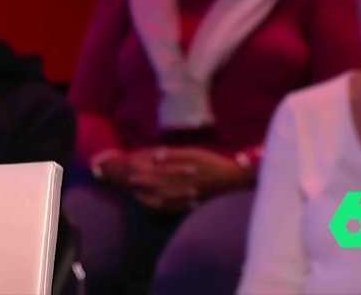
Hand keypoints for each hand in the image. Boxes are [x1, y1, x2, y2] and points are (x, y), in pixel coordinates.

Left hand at [123, 147, 246, 211]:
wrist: (232, 178)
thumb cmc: (212, 162)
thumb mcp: (193, 152)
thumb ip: (174, 155)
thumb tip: (156, 156)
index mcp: (180, 172)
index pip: (156, 173)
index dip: (143, 173)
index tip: (130, 171)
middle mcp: (180, 186)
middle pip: (157, 186)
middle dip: (142, 185)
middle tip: (128, 182)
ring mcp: (185, 197)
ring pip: (162, 199)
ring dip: (147, 197)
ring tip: (135, 195)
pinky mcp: (190, 204)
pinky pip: (172, 208)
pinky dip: (160, 207)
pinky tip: (152, 205)